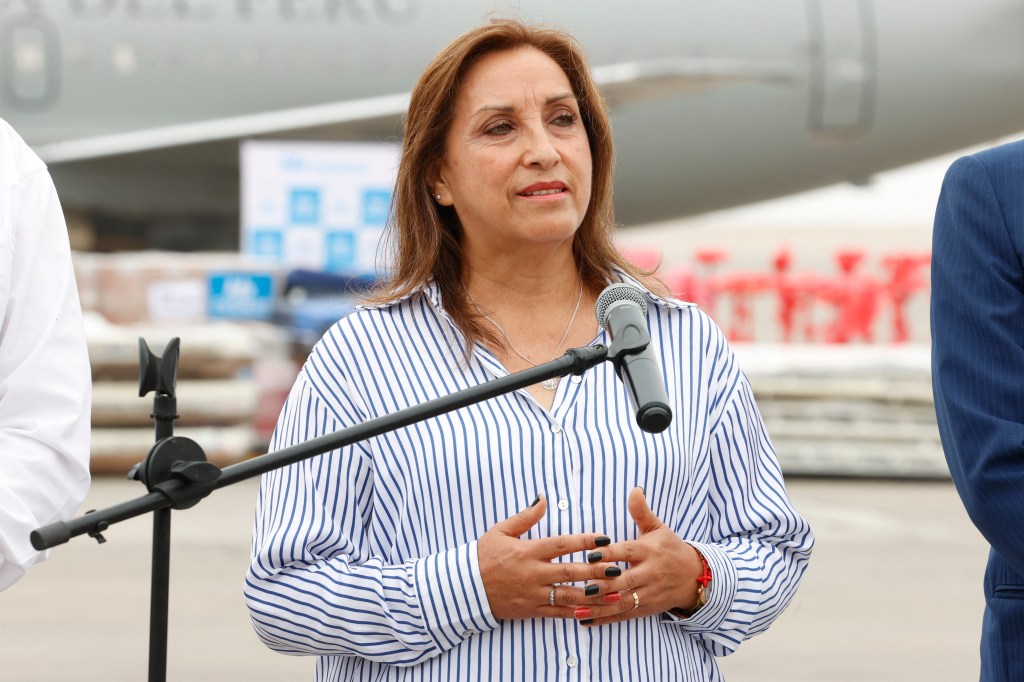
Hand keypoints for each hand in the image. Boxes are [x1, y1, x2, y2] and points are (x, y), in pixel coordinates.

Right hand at [477, 495, 624, 619]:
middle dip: (595, 571)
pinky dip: (577, 613)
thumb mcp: (500, 531)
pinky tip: (594, 611)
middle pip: (570, 572)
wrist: (465, 588)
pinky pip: (558, 612)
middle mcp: (533, 573)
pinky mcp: (532, 610)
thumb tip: (543, 498)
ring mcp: (534, 594)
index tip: (603, 539)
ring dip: (593, 595)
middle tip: (617, 568)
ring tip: (613, 592)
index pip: (562, 545)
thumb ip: (525, 516)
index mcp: (527, 551)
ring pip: (569, 595)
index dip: (584, 541)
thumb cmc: (483, 556)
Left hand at [570, 487, 703, 626]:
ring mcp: (648, 594)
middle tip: (582, 585)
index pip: (627, 552)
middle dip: (603, 584)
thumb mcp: (659, 529)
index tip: (590, 554)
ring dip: (600, 605)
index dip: (609, 554)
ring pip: (622, 601)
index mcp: (649, 552)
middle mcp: (649, 574)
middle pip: (624, 580)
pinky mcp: (645, 608)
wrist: (695, 577)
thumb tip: (635, 489)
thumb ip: (642, 512)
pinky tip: (585, 621)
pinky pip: (623, 615)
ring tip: (578, 607)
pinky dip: (604, 618)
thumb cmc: (671, 549)